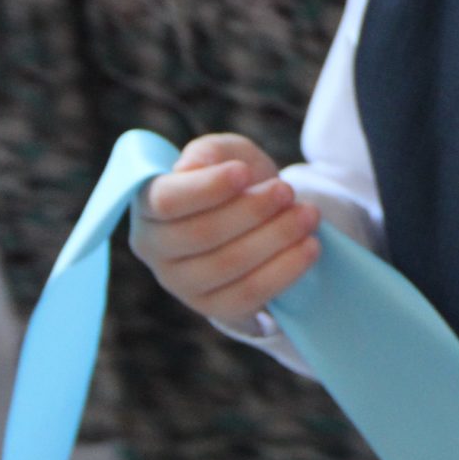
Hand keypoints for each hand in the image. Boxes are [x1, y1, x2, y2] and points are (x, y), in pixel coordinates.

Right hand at [129, 133, 320, 325]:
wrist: (260, 217)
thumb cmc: (235, 181)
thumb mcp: (227, 154)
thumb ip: (209, 152)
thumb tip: (192, 165)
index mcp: (149, 206)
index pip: (166, 201)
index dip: (206, 188)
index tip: (244, 171)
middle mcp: (156, 248)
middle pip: (201, 234)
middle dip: (251, 211)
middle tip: (288, 190)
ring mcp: (181, 283)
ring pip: (227, 266)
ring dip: (275, 238)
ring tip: (308, 215)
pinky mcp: (213, 307)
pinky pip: (248, 295)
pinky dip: (284, 270)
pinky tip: (310, 247)